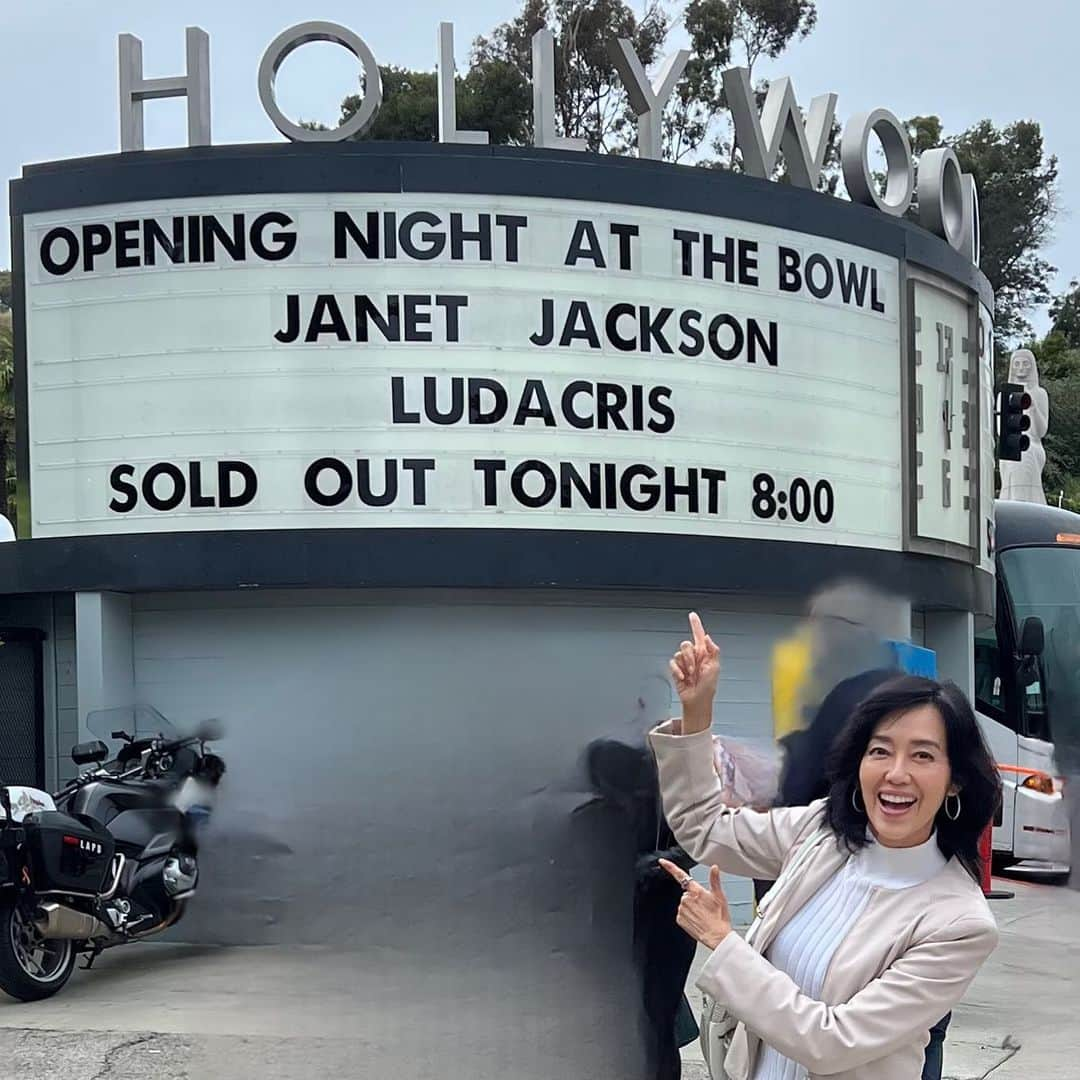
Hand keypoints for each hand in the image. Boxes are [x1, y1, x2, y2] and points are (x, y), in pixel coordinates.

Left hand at [659, 859, 731, 949]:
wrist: (717, 936)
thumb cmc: (720, 917)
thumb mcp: (720, 896)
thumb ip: (714, 880)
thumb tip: (714, 867)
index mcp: (696, 891)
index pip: (681, 875)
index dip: (670, 867)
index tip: (662, 862)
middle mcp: (686, 899)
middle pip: (686, 893)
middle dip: (693, 898)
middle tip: (705, 907)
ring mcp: (681, 910)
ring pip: (684, 904)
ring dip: (691, 907)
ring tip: (702, 915)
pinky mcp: (679, 920)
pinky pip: (682, 914)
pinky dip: (688, 916)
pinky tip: (697, 920)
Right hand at [669, 612, 719, 733]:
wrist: (697, 700)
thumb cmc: (708, 687)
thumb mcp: (715, 668)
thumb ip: (712, 651)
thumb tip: (707, 637)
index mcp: (704, 653)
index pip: (699, 635)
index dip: (696, 624)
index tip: (692, 615)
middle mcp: (694, 656)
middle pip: (686, 644)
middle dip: (689, 656)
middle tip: (694, 668)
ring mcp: (685, 663)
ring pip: (679, 653)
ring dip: (685, 665)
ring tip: (690, 675)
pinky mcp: (677, 670)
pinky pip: (673, 663)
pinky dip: (677, 671)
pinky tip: (683, 678)